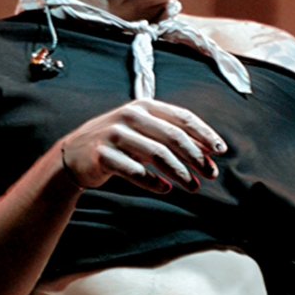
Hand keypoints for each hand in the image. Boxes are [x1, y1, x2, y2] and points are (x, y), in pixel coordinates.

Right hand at [57, 100, 229, 193]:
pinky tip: (165, 189)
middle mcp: (130, 116)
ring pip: (156, 154)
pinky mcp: (102, 155)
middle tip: (210, 174)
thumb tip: (209, 152)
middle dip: (195, 157)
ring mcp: (114, 134)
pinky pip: (134, 170)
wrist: (74, 154)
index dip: (204, 135)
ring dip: (179, 172)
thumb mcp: (143, 131)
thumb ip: (171, 136)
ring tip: (192, 187)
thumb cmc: (118, 143)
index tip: (220, 151)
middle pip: (172, 136)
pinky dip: (152, 182)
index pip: (182, 117)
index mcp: (144, 106)